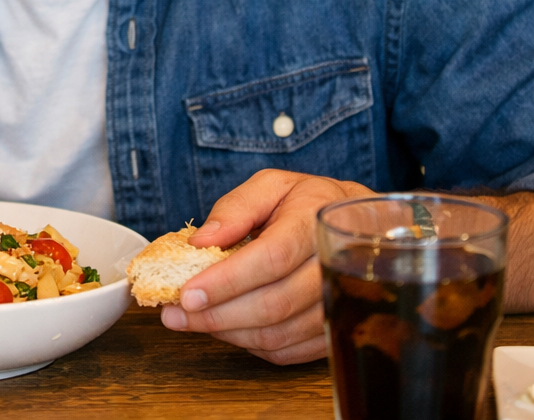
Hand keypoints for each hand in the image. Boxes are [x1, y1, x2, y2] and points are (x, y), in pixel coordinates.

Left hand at [160, 169, 371, 364]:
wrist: (361, 226)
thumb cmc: (307, 201)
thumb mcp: (272, 185)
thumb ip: (236, 207)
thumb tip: (200, 241)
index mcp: (313, 222)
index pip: (271, 258)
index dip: (228, 280)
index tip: (187, 294)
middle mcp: (332, 267)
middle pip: (274, 303)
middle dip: (218, 314)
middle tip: (174, 315)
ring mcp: (339, 305)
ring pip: (280, 333)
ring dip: (230, 333)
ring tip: (191, 322)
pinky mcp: (334, 330)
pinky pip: (290, 350)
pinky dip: (252, 345)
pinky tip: (225, 329)